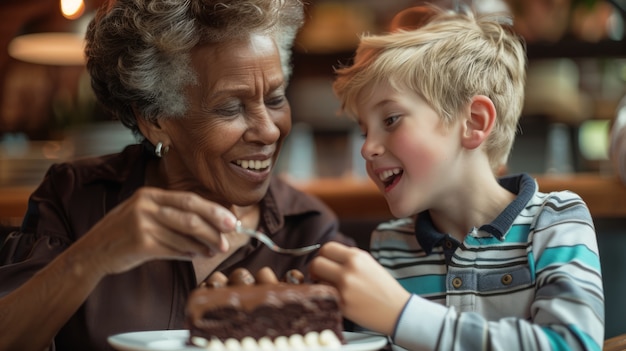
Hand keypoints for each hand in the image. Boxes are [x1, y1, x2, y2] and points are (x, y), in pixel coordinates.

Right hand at [70, 187, 237, 275]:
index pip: (189, 199)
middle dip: (214, 227)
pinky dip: (188, 253)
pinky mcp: (140, 244)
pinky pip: (173, 249)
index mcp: (149, 194)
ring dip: (204, 244)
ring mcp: (142, 224)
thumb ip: (171, 214)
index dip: (213, 210)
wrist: (92, 253)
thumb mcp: (144, 214)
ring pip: (184, 235)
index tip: (231, 220)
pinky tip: (197, 255)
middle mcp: (146, 206)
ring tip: (215, 250)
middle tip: (228, 237)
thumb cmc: (124, 234)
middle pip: (190, 216)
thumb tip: (210, 221)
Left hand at [309, 242, 410, 335]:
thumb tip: (327, 257)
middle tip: (321, 276)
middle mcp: (349, 270)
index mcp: (356, 257)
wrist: (398, 310)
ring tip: (333, 288)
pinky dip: (327, 296)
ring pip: (317, 280)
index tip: (324, 262)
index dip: (322, 255)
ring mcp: (345, 288)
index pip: (326, 248)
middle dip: (315, 270)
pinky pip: (324, 296)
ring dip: (321, 284)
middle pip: (316, 263)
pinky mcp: (342, 304)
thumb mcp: (368, 264)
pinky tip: (339, 298)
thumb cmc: (383, 288)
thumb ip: (348, 258)